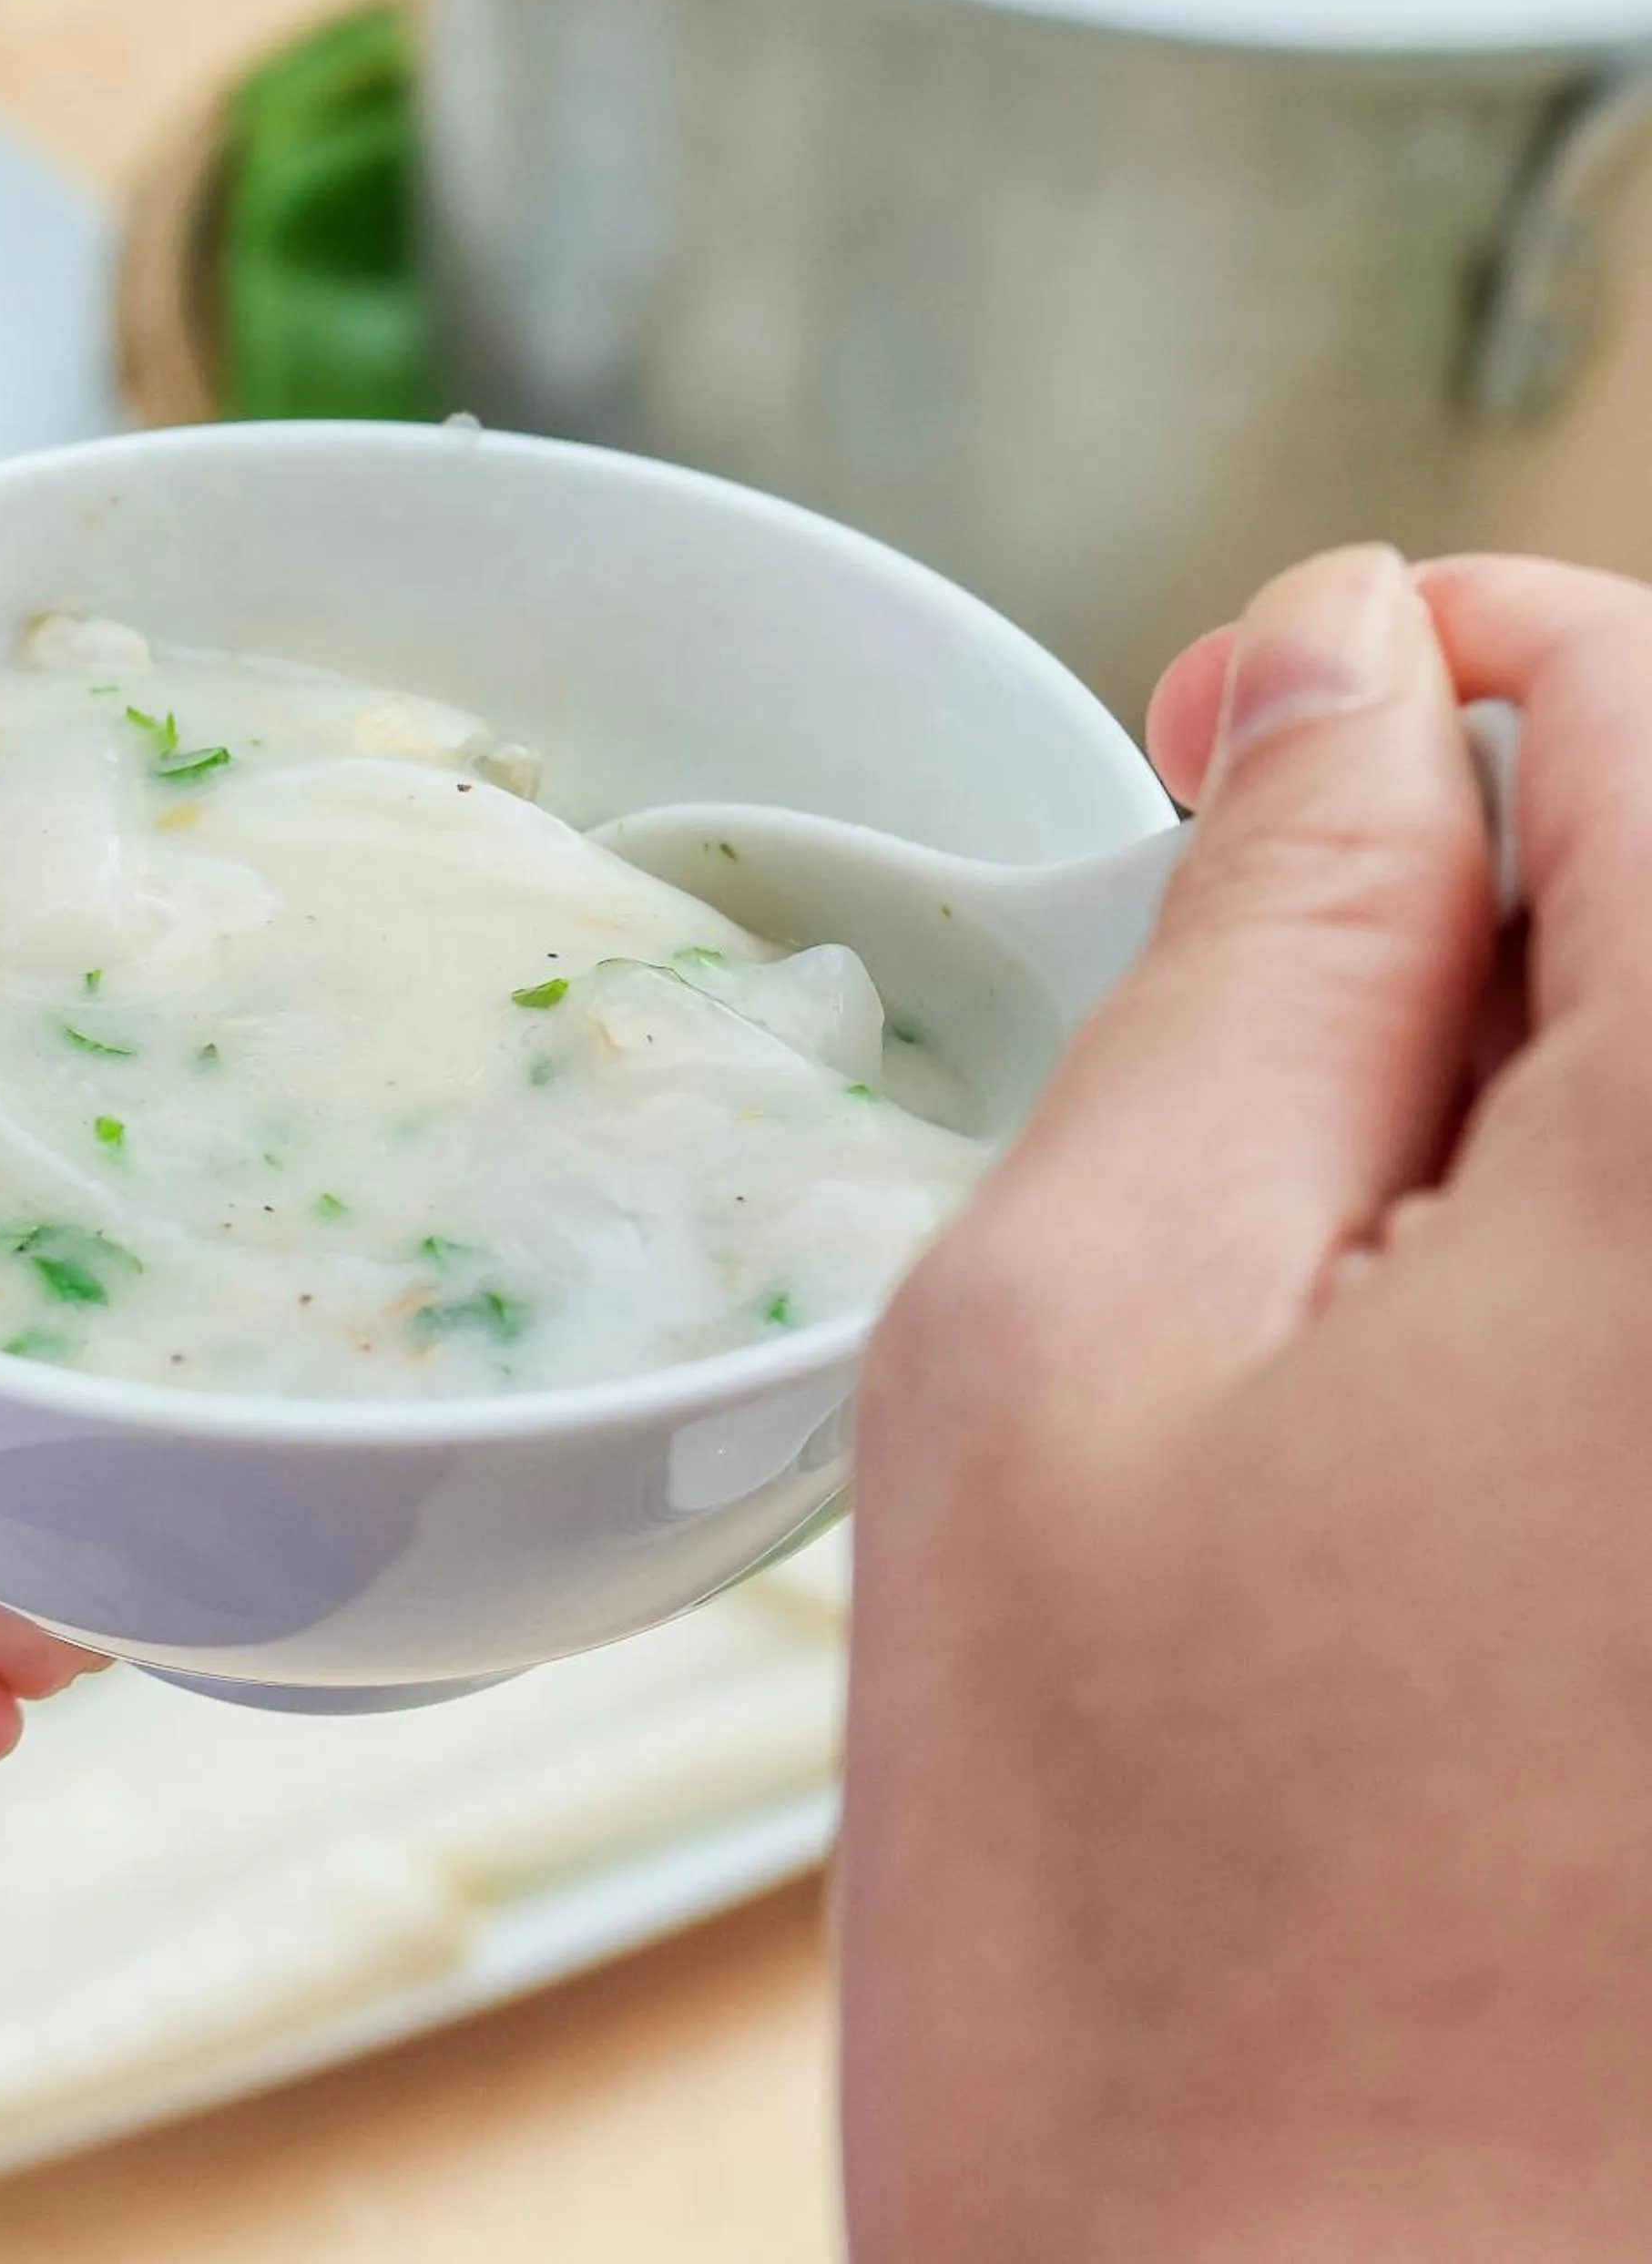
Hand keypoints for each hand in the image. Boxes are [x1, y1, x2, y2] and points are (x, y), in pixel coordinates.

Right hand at [841, 548, 1651, 2258]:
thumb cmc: (1172, 1979)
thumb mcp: (1065, 1359)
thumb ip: (1242, 964)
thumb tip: (1328, 691)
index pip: (1651, 689)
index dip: (1414, 680)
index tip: (1250, 761)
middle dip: (1486, 908)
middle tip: (1247, 1093)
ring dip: (1558, 1116)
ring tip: (1350, 1322)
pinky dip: (1610, 1289)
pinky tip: (1488, 1453)